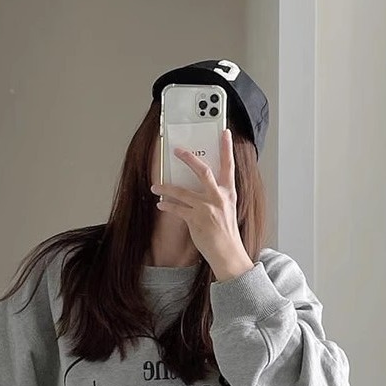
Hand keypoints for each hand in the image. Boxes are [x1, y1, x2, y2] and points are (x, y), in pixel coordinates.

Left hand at [149, 129, 251, 275]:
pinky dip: (166, 206)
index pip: (229, 166)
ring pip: (181, 191)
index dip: (227, 148)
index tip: (224, 132)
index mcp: (229, 193)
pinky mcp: (196, 220)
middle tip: (177, 151)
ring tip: (156, 186)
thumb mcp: (227, 209)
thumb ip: (217, 195)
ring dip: (165, 188)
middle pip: (203, 171)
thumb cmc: (226, 233)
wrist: (228, 253)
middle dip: (188, 159)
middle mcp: (219, 197)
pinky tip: (161, 205)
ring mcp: (207, 208)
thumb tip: (200, 184)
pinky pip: (176, 209)